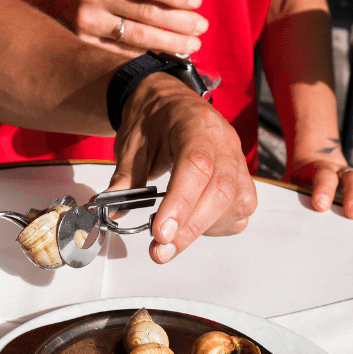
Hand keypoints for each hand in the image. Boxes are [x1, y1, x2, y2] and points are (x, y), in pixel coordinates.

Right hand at [33, 0, 206, 55]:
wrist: (53, 13)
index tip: (198, 1)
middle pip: (147, 11)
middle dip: (179, 21)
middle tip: (201, 27)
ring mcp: (87, 23)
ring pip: (138, 37)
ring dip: (170, 42)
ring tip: (191, 45)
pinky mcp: (84, 46)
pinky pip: (124, 54)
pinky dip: (148, 55)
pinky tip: (166, 56)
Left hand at [108, 73, 255, 262]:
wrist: (167, 102)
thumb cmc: (151, 121)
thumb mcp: (131, 144)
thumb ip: (124, 179)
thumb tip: (111, 211)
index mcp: (194, 125)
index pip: (196, 165)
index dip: (180, 203)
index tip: (161, 233)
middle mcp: (223, 142)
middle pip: (220, 191)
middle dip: (189, 228)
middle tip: (160, 251)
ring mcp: (236, 160)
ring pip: (236, 203)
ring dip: (202, 229)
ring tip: (171, 237)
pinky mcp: (241, 179)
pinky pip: (240, 210)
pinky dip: (216, 226)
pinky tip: (192, 225)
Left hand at [284, 159, 352, 219]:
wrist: (310, 161)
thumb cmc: (295, 181)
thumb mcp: (286, 183)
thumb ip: (281, 195)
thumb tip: (260, 209)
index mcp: (316, 169)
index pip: (322, 175)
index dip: (323, 189)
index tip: (320, 206)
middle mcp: (338, 171)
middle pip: (349, 178)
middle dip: (352, 195)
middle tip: (351, 212)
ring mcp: (350, 179)